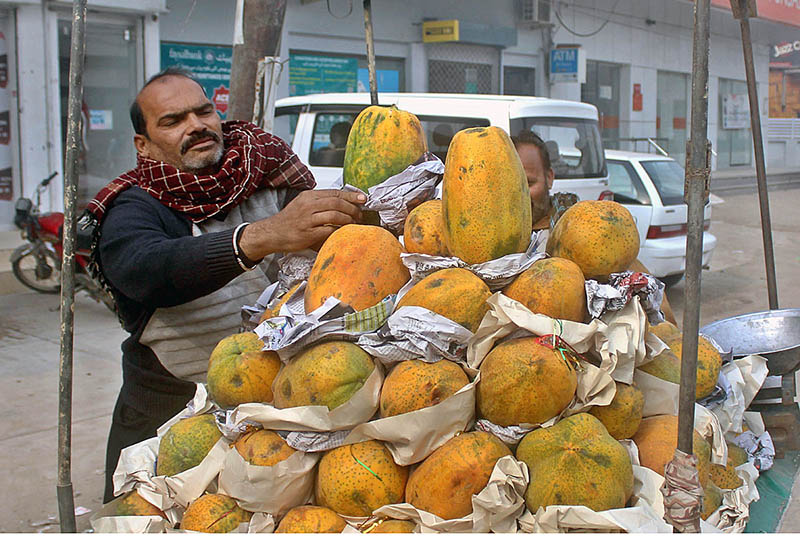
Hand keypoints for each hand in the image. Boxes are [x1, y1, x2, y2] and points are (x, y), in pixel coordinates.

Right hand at [239, 189, 365, 258]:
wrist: (272, 233)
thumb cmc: (290, 220)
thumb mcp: (302, 204)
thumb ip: (320, 201)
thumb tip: (341, 201)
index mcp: (308, 196)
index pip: (334, 193)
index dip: (351, 196)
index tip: (363, 199)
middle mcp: (308, 206)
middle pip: (336, 203)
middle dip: (352, 208)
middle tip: (360, 214)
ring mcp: (307, 220)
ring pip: (334, 216)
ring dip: (348, 220)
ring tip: (354, 223)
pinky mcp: (308, 234)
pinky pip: (328, 231)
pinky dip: (339, 231)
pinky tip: (344, 232)